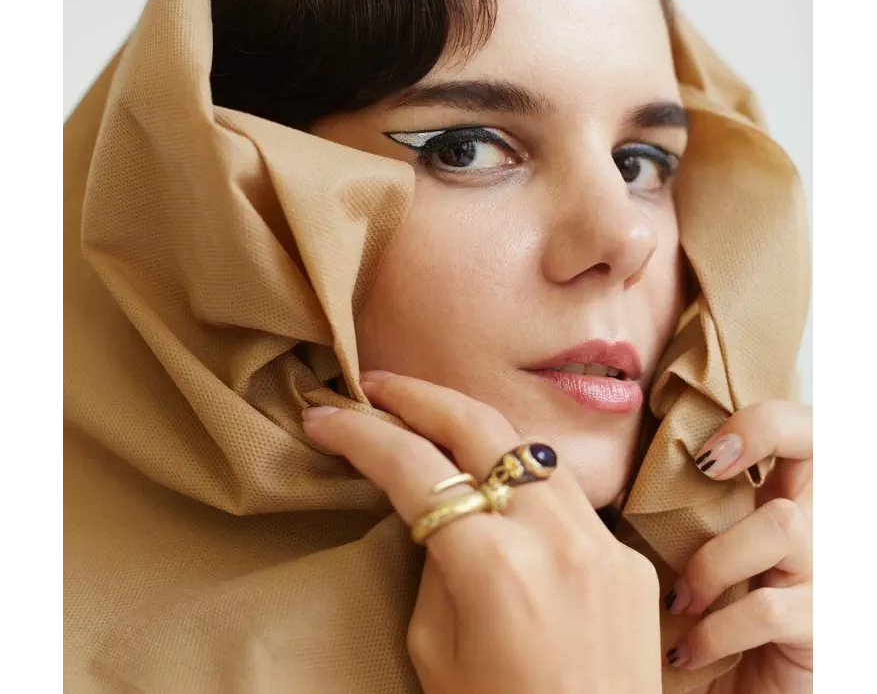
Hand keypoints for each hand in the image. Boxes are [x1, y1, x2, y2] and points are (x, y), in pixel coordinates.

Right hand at [302, 371, 663, 693]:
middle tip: (376, 387)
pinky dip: (521, 480)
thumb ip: (434, 561)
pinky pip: (567, 496)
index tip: (324, 416)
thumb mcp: (433, 648)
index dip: (360, 434)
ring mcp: (603, 540)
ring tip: (429, 418)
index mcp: (493, 567)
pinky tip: (495, 485)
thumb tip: (435, 505)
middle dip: (419, 396)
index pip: (412, 468)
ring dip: (472, 426)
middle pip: (478, 425)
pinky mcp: (629, 556)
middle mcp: (555, 536)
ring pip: (528, 448)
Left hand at [663, 400, 814, 692]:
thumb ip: (670, 501)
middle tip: (709, 464)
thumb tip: (597, 462)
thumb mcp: (683, 545)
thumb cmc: (695, 611)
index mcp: (772, 494)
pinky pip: (767, 609)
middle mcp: (807, 520)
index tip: (705, 449)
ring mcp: (817, 570)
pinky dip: (715, 629)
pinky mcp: (815, 625)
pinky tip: (687, 648)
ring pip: (781, 525)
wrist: (728, 692)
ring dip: (715, 559)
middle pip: (811, 442)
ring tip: (680, 597)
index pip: (793, 425)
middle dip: (763, 431)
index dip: (760, 416)